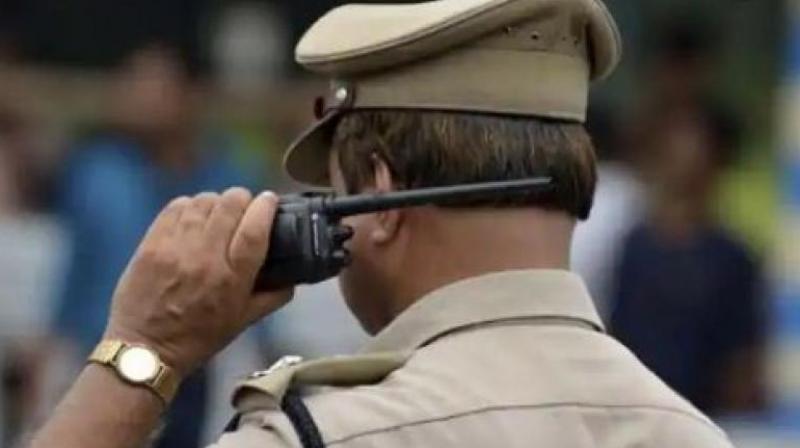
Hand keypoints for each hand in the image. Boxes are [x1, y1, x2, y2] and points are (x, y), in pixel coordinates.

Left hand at [103, 188, 292, 376]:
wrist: (145, 349)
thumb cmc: (198, 338)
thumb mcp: (242, 323)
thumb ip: (272, 298)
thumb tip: (293, 279)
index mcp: (232, 278)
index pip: (255, 227)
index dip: (266, 206)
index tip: (271, 200)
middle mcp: (205, 257)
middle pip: (230, 204)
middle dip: (243, 199)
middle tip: (244, 208)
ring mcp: (175, 247)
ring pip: (204, 201)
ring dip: (217, 202)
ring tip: (218, 213)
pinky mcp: (152, 243)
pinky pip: (176, 207)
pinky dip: (190, 206)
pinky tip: (194, 217)